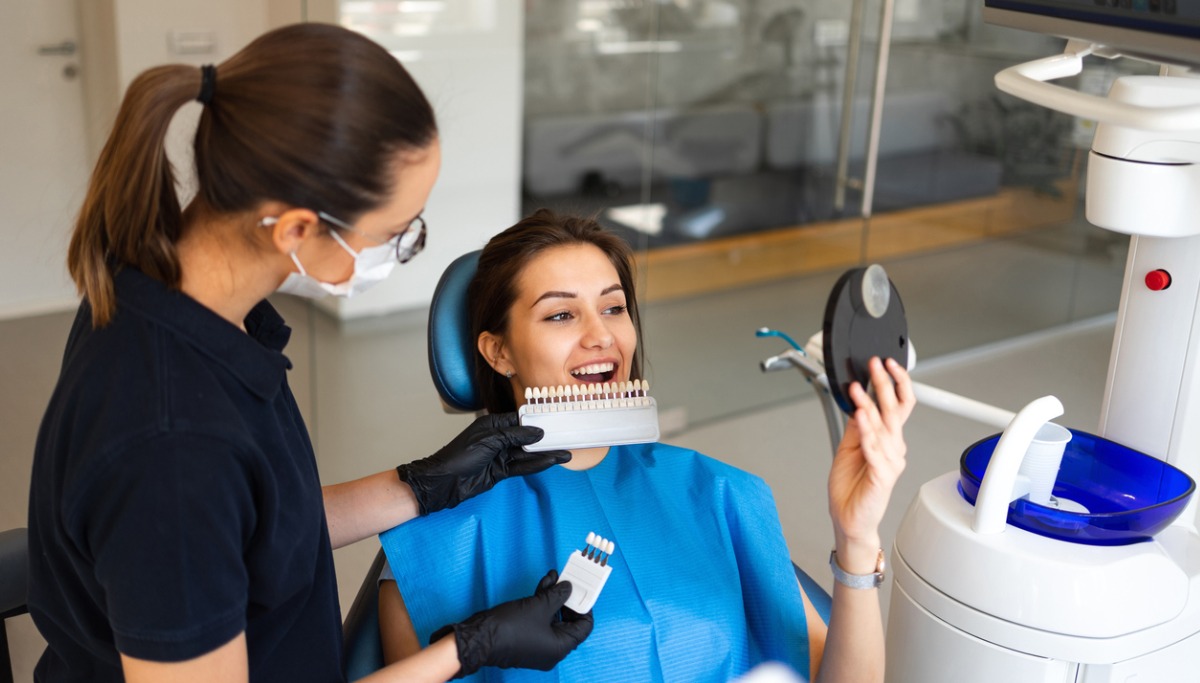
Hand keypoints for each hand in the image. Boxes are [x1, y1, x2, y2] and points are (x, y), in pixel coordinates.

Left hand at [396, 413, 570, 514]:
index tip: (555, 420)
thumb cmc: (459, 456)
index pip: (520, 420)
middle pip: (526, 438)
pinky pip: (522, 467)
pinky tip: (550, 462)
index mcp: (492, 424)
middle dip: (545, 439)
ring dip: (544, 455)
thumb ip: (514, 436)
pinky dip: (536, 465)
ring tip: (565, 454)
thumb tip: (537, 432)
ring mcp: (500, 456)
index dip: (537, 420)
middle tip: (566, 438)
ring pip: (526, 454)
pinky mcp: (500, 472)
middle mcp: (498, 439)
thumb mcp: (488, 440)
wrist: (443, 482)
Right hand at [432, 570, 593, 676]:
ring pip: (552, 617)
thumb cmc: (509, 627)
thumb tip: (569, 588)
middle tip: (569, 581)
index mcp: (560, 647)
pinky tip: (544, 584)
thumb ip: (558, 596)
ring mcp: (537, 643)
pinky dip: (542, 602)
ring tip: (555, 577)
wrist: (479, 636)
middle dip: (567, 598)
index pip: (583, 627)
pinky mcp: (526, 636)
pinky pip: (540, 618)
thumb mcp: (540, 606)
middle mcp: (551, 649)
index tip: (584, 591)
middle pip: (568, 621)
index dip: (585, 607)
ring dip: (553, 596)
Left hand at [828, 357, 914, 568]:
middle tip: (875, 365)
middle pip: (895, 411)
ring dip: (870, 406)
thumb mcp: (849, 448)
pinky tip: (861, 417)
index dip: (896, 383)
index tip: (886, 364)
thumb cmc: (851, 488)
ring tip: (858, 389)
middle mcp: (894, 450)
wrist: (849, 519)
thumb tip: (858, 401)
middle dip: (884, 384)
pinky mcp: (882, 476)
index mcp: (888, 442)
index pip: (900, 407)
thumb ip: (857, 426)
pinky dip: (867, 432)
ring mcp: (890, 463)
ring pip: (883, 428)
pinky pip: (874, 449)